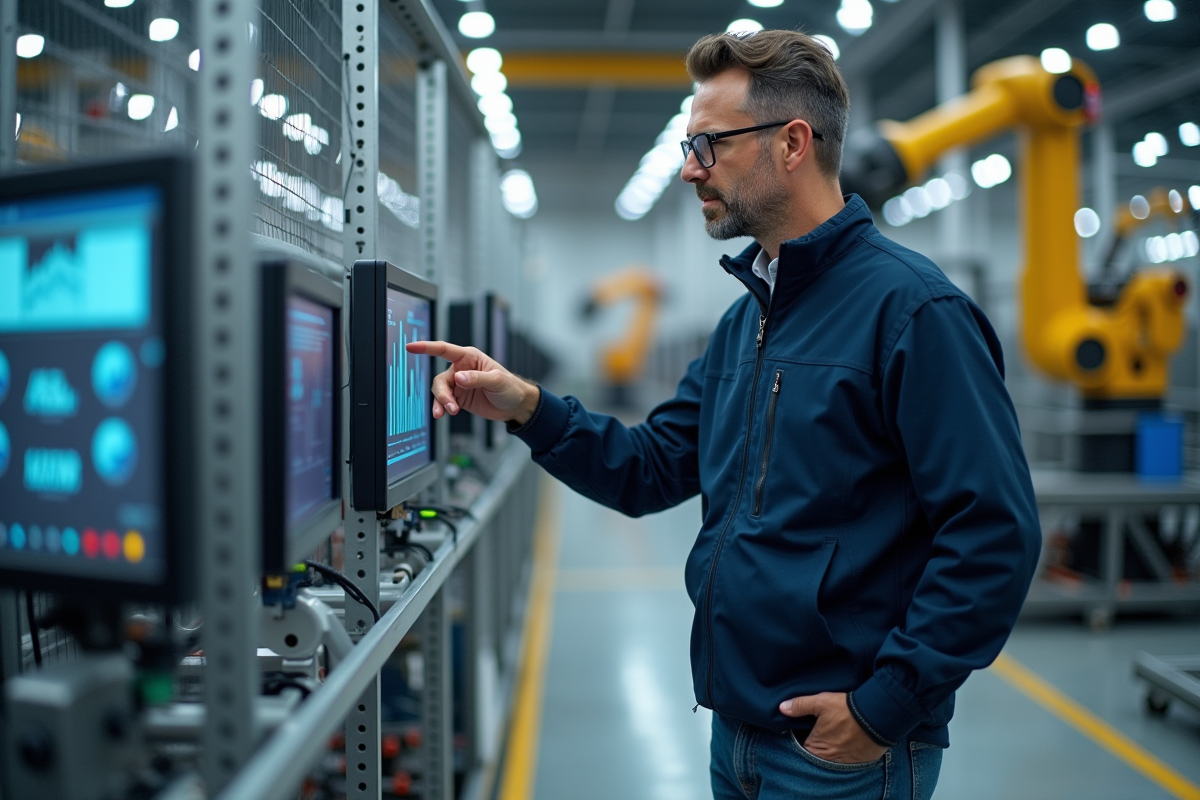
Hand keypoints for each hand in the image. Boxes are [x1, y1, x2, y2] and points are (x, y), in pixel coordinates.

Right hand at [405, 340, 540, 424]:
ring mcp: (459, 385)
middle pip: (440, 379)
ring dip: (442, 402)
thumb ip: (477, 378)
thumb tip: (458, 378)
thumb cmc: (511, 387)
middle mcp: (461, 369)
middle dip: (442, 394)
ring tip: (451, 412)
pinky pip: (444, 402)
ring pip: (440, 392)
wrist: (516, 406)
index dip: (426, 348)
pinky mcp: (459, 399)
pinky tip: (444, 414)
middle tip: (451, 406)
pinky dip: (442, 408)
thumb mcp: (497, 381)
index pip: (444, 350)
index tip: (411, 347)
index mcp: (469, 357)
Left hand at [779, 692, 889, 763]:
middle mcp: (830, 760)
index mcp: (816, 748)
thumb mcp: (821, 702)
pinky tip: (849, 740)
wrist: (877, 715)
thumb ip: (800, 705)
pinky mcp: (860, 761)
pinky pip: (849, 760)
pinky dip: (848, 752)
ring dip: (834, 750)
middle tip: (824, 731)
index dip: (805, 739)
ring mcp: (846, 762)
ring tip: (837, 735)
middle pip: (818, 755)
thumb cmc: (847, 709)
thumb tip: (782, 707)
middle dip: (819, 745)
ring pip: (834, 759)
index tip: (808, 731)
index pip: (803, 749)